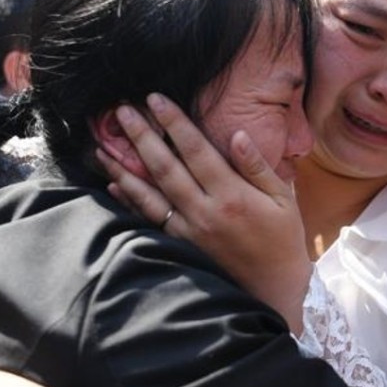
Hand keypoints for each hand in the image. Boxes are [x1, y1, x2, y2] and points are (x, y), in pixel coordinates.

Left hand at [96, 93, 311, 331]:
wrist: (274, 287)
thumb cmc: (282, 238)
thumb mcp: (282, 198)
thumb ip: (257, 166)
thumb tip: (236, 135)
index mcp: (231, 194)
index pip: (195, 150)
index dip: (174, 122)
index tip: (156, 99)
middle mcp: (204, 211)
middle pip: (165, 167)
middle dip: (141, 135)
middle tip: (122, 110)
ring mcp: (188, 231)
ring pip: (149, 194)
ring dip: (124, 168)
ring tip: (104, 145)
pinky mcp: (180, 245)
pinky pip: (149, 219)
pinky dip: (130, 200)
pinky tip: (115, 183)